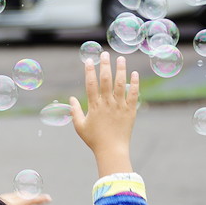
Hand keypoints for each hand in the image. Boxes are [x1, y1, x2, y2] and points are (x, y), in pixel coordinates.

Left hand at [0, 192, 51, 204]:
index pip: (29, 200)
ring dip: (22, 200)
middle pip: (22, 195)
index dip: (40, 199)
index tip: (48, 199)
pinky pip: (6, 198)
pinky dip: (13, 201)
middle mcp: (4, 200)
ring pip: (13, 196)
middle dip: (32, 198)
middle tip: (39, 204)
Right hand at [69, 51, 138, 177]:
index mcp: (94, 106)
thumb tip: (71, 99)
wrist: (112, 150)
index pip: (91, 84)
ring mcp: (119, 107)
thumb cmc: (94, 140)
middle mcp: (107, 104)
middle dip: (105, 65)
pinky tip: (134, 74)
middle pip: (106, 80)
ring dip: (121, 70)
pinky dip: (134, 84)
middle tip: (105, 54)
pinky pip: (133, 95)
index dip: (89, 71)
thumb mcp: (80, 126)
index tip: (89, 61)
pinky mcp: (130, 111)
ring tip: (121, 58)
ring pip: (120, 84)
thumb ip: (75, 111)